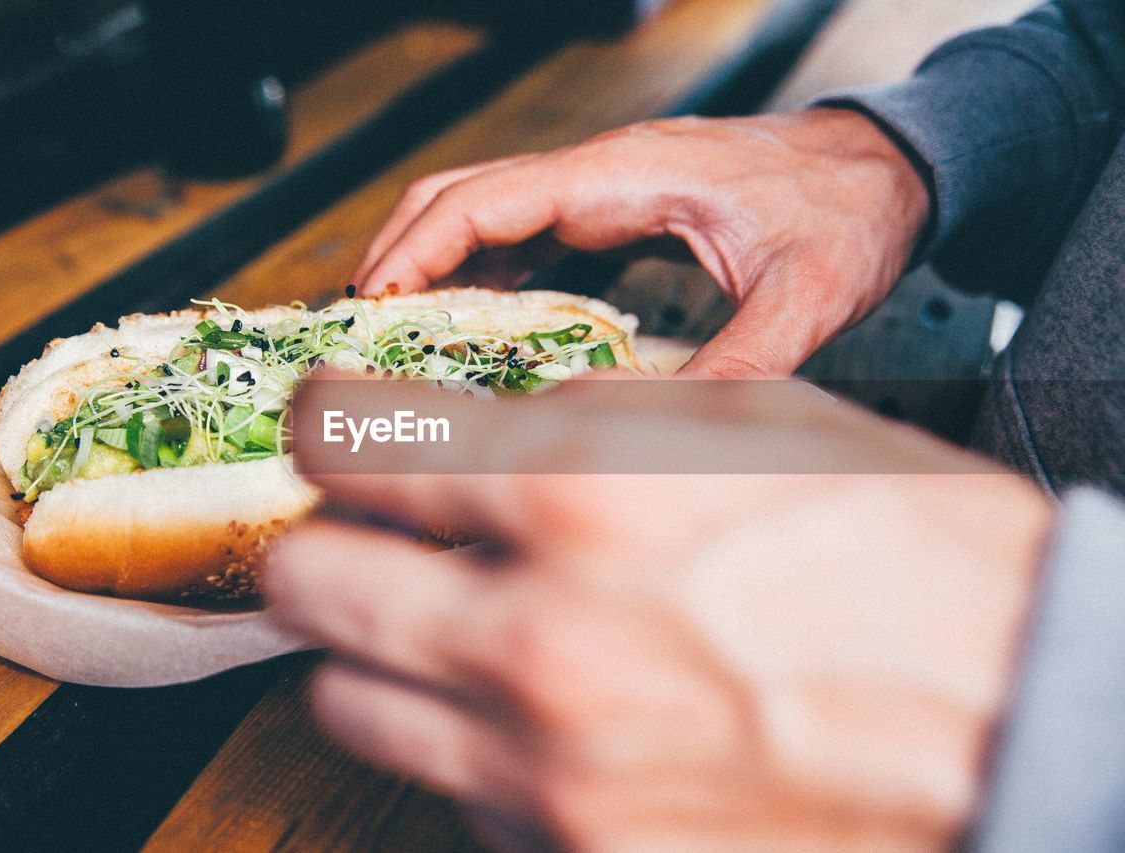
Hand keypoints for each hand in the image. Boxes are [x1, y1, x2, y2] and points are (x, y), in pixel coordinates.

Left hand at [266, 376, 1051, 850]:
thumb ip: (582, 423)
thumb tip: (476, 432)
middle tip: (374, 532)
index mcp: (580, 498)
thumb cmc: (907, 561)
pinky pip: (446, 787)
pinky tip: (538, 709)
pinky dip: (464, 738)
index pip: (351, 441)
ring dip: (378, 650)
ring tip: (448, 626)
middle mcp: (540, 640)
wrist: (1016, 718)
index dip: (327, 420)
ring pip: (345, 700)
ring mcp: (545, 769)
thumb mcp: (745, 425)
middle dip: (331, 541)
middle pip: (311, 582)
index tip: (334, 426)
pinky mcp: (569, 851)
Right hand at [355, 109, 928, 377]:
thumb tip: (672, 439)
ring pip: (486, 211)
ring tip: (403, 339)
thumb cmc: (848, 205)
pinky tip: (482, 329)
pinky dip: (485, 276)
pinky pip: (527, 237)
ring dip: (436, 265)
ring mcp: (606, 189)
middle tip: (363, 327)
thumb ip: (741, 364)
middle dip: (400, 252)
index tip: (372, 304)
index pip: (484, 200)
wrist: (888, 166)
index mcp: (623, 178)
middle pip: (462, 195)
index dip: (415, 249)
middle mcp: (602, 175)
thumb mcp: (805, 293)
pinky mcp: (619, 211)